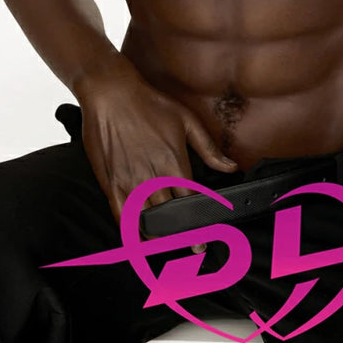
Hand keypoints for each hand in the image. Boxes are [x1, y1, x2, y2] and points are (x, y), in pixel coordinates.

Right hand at [75, 60, 237, 251]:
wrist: (112, 94)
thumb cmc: (149, 104)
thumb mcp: (187, 120)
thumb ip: (209, 149)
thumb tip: (231, 167)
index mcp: (174, 163)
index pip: (192, 202)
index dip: (201, 222)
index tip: (207, 237)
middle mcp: (153, 177)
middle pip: (171, 216)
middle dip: (183, 234)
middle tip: (192, 247)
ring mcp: (130, 182)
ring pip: (147, 221)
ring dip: (159, 236)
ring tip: (169, 245)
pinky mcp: (111, 183)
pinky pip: (122, 216)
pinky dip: (131, 232)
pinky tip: (140, 239)